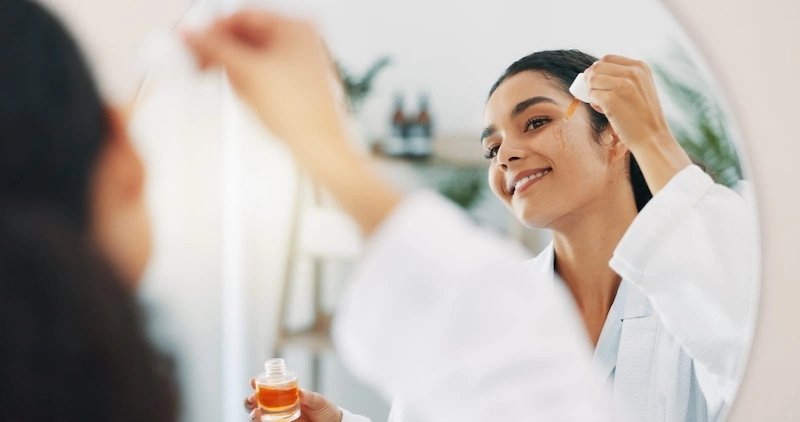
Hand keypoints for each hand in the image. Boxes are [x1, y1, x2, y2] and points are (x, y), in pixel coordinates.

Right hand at [183, 10, 349, 154]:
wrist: (318, 145)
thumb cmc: (301, 111)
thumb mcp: (248, 73)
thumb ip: (215, 50)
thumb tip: (192, 35)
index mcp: (296, 29)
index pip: (244, 16)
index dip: (216, 29)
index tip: (197, 42)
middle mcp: (301, 42)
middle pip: (247, 36)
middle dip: (225, 53)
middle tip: (204, 62)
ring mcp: (299, 64)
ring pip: (252, 57)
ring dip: (235, 69)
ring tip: (234, 84)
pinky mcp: (294, 85)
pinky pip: (261, 74)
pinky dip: (248, 82)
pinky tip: (246, 95)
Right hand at [244, 378, 342, 421]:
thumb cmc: (325, 410)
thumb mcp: (318, 401)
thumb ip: (309, 396)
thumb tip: (300, 391)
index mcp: (286, 394)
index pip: (268, 387)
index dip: (258, 383)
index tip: (253, 381)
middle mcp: (280, 406)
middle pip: (257, 403)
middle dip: (250, 400)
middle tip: (252, 399)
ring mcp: (280, 418)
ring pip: (259, 416)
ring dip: (253, 413)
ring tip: (255, 412)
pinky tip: (261, 419)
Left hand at [583, 55, 672, 151]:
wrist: (652, 137)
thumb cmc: (642, 115)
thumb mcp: (640, 87)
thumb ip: (623, 77)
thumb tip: (591, 73)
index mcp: (640, 67)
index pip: (607, 59)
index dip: (597, 70)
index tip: (599, 84)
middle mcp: (632, 72)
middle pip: (596, 68)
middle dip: (593, 82)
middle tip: (601, 97)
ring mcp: (622, 84)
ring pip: (591, 81)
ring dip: (593, 93)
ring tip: (605, 105)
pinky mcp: (611, 99)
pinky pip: (591, 95)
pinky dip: (594, 104)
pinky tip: (606, 112)